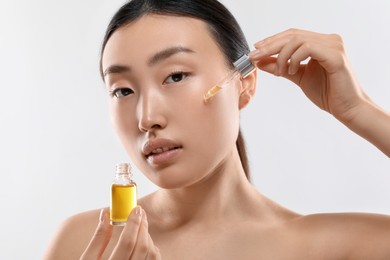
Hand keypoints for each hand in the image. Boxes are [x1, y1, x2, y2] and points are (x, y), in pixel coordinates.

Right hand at [80, 206, 160, 259]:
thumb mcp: (88, 259)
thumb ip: (98, 237)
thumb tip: (106, 214)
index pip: (127, 242)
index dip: (133, 223)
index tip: (135, 209)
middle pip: (142, 246)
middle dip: (142, 226)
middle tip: (140, 212)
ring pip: (151, 254)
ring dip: (147, 236)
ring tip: (140, 226)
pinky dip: (152, 248)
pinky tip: (144, 241)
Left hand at [249, 28, 389, 156]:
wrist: (346, 109)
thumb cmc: (327, 93)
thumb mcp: (298, 77)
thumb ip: (281, 67)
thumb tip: (260, 61)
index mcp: (321, 42)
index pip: (292, 35)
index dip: (272, 40)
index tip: (255, 50)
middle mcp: (329, 39)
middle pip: (292, 35)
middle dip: (270, 46)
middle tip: (254, 56)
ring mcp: (334, 45)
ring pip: (298, 40)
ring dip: (282, 55)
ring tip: (279, 72)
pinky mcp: (336, 55)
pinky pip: (308, 49)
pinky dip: (294, 58)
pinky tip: (291, 71)